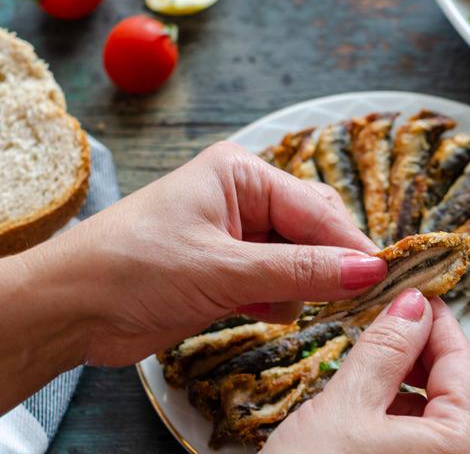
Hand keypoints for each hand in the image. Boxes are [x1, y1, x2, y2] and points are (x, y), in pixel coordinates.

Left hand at [5, 141, 386, 369]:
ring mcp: (236, 237)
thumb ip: (300, 271)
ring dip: (305, 286)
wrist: (67, 310)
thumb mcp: (224, 269)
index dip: (351, 245)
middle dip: (332, 265)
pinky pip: (276, 284)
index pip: (316, 209)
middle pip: (314, 231)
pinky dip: (281, 302)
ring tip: (310, 307)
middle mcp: (243, 199)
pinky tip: (271, 313)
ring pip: (298, 260)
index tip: (386, 277)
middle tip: (361, 299)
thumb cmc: (133, 268)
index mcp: (241, 174)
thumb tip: (369, 270)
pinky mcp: (228, 272)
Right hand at [263, 290, 469, 453]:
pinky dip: (413, 417)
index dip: (437, 320)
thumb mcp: (345, 407)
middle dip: (437, 354)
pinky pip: (434, 445)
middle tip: (399, 328)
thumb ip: (385, 350)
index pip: (465, 362)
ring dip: (424, 385)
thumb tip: (412, 306)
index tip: (415, 293)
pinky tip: (377, 408)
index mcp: (459, 446)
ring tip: (380, 367)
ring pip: (454, 419)